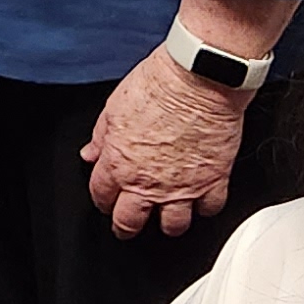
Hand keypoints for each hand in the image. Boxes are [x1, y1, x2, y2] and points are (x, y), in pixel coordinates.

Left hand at [85, 47, 245, 238]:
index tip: (108, 198)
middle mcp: (149, 182)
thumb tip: (90, 153)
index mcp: (119, 163)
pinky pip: (209, 209)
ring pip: (173, 226)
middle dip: (126, 227)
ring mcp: (182, 186)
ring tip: (168, 215)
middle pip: (130, 223)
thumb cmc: (160, 83)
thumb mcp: (115, 106)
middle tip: (129, 223)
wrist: (201, 77)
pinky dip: (205, 207)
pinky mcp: (213, 180)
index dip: (103, 200)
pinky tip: (201, 199)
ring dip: (168, 223)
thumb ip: (101, 136)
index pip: (102, 197)